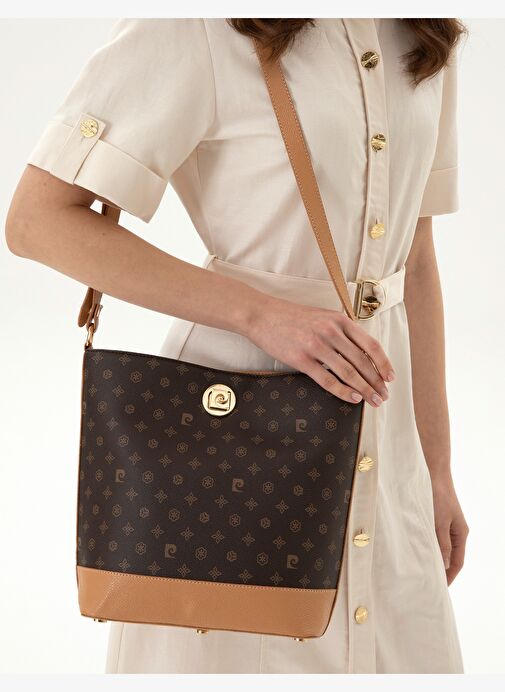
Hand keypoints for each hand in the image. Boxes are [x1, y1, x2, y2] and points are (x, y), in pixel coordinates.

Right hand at [244, 293, 394, 406]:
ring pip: (348, 372)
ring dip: (364, 389)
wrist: (263, 315)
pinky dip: (343, 391)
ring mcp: (316, 346)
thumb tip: (361, 353)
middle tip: (384, 395)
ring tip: (373, 400)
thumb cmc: (292, 317)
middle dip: (376, 382)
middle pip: (362, 362)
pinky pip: (327, 379)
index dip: (383, 363)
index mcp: (339, 320)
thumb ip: (341, 331)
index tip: (390, 377)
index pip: (370, 345)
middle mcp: (331, 332)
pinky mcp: (302, 359)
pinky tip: (353, 398)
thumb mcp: (322, 316)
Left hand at [431, 473, 468, 584]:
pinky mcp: (435, 518)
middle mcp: (455, 531)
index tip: (440, 589)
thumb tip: (444, 564)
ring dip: (433, 559)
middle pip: (450, 557)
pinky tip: (416, 551)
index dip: (449, 576)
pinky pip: (433, 537)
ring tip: (421, 571)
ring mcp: (446, 524)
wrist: (433, 472)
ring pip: (441, 547)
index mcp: (460, 534)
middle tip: (428, 584)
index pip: (457, 562)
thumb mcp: (439, 521)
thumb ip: (441, 543)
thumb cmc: (437, 495)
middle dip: (441, 571)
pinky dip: (427, 546)